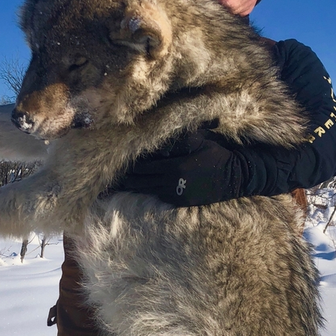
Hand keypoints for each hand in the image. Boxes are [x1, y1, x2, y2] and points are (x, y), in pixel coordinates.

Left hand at [113, 128, 247, 206]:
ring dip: (126, 187)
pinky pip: (155, 195)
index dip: (126, 161)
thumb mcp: (200, 139)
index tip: (109, 156)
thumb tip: (153, 134)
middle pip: (138, 179)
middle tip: (98, 175)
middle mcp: (171, 183)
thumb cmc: (218, 153)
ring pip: (144, 189)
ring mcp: (174, 194)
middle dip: (121, 177)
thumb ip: (176, 139)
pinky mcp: (179, 201)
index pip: (143, 163)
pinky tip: (130, 189)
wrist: (237, 177)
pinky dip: (142, 190)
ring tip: (106, 187)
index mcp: (174, 167)